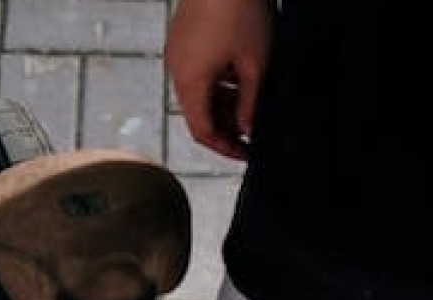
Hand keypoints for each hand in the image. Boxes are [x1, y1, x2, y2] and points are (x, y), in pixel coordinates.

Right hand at [165, 0, 273, 160]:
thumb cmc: (241, 10)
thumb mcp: (256, 65)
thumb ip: (251, 104)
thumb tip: (247, 130)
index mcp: (191, 82)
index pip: (202, 131)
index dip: (225, 148)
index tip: (246, 153)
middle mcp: (177, 69)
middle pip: (198, 114)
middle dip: (225, 127)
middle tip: (252, 132)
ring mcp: (177, 52)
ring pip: (198, 93)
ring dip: (222, 104)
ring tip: (250, 104)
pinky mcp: (182, 38)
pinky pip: (197, 72)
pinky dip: (216, 83)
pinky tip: (239, 77)